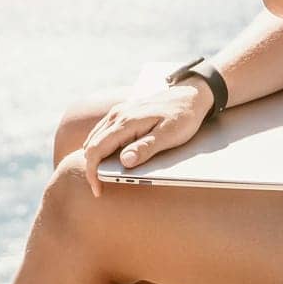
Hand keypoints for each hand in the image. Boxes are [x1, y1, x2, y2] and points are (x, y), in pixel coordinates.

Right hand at [81, 81, 212, 198]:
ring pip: (95, 137)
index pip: (97, 149)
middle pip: (91, 144)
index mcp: (126, 122)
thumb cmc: (182, 117)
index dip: (92, 171)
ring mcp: (119, 111)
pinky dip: (99, 146)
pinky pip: (103, 131)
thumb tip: (124, 161)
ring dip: (94, 157)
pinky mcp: (123, 112)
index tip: (98, 189)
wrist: (191, 94)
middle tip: (100, 187)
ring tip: (103, 175)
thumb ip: (146, 148)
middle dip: (91, 167)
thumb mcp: (169, 136)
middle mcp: (118, 114)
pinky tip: (108, 157)